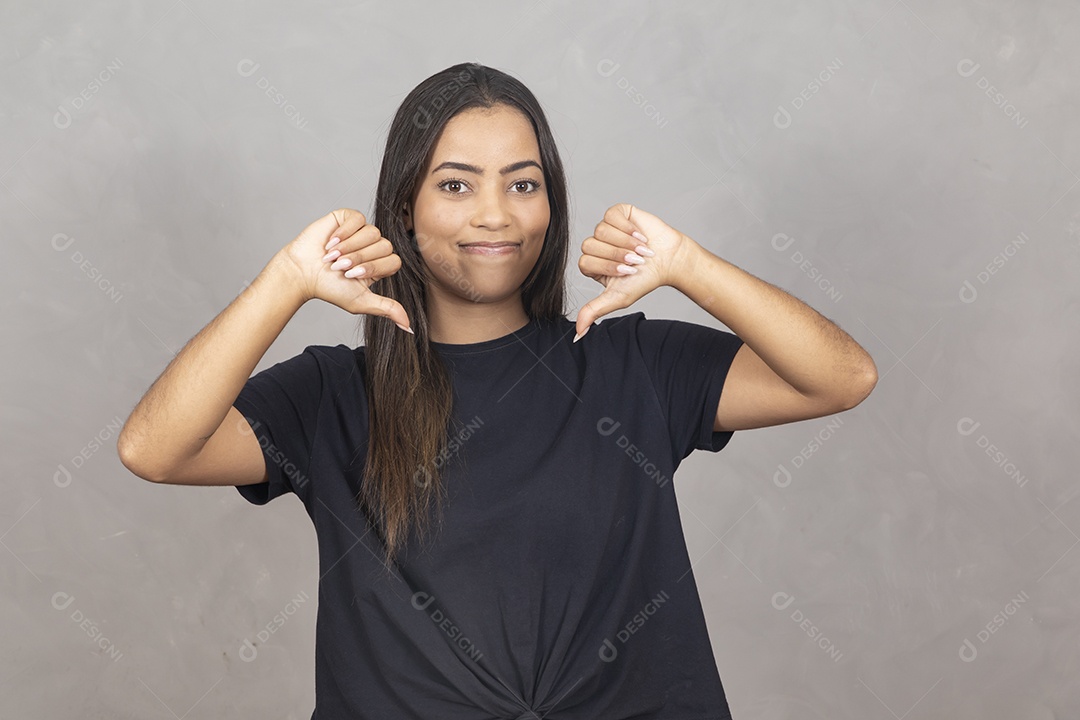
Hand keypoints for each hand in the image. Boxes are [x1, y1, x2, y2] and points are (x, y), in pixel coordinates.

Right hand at [278, 208, 412, 331]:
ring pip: (372, 232)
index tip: (352, 276)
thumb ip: (387, 309)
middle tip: (340, 267)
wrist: (302, 273)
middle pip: (384, 246)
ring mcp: (362, 231)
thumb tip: (409, 327)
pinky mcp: (348, 218)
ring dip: (349, 247)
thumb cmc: (329, 288)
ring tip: (332, 257)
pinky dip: (344, 233)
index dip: (374, 267)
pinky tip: (330, 243)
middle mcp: (373, 247)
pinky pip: (358, 219)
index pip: (393, 261)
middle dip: (359, 259)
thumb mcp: (361, 301)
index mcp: (380, 265)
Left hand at [574, 203, 693, 339]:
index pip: (585, 261)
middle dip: (617, 256)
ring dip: (625, 243)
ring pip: (601, 230)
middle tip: (636, 262)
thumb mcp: (617, 298)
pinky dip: (628, 228)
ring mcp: (605, 228)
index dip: (607, 267)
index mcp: (592, 264)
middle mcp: (596, 245)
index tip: (628, 272)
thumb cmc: (644, 280)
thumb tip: (577, 334)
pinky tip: (640, 236)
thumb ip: (594, 311)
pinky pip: (612, 216)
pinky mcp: (617, 213)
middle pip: (591, 245)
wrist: (669, 261)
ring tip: (641, 250)